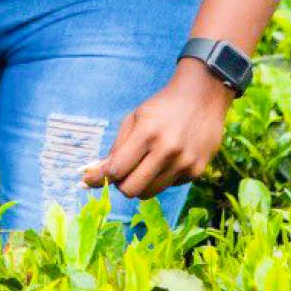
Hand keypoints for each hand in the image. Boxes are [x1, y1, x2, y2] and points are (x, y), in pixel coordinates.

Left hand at [81, 59, 234, 199]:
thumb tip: (98, 172)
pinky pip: (168, 186)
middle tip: (120, 174)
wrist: (203, 97)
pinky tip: (167, 159)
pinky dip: (161, 177)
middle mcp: (167, 151)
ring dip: (140, 184)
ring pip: (150, 193)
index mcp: (147, 134)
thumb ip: (117, 146)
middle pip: (132, 189)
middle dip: (120, 184)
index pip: (118, 169)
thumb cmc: (162, 106)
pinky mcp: (197, 171)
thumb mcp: (134, 117)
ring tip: (142, 166)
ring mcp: (184, 163)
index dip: (98, 178)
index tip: (88, 181)